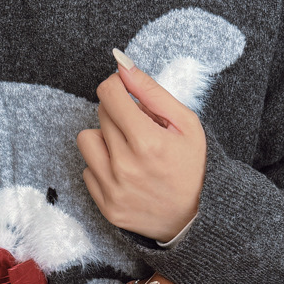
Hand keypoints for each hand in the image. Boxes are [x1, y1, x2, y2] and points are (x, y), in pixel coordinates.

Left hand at [77, 51, 205, 241]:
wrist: (197, 219)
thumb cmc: (195, 167)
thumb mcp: (186, 124)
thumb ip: (151, 92)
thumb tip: (121, 63)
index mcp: (148, 142)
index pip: (109, 93)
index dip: (118, 88)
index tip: (128, 95)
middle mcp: (126, 166)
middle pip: (101, 115)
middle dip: (119, 115)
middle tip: (141, 132)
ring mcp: (114, 189)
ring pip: (87, 140)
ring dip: (105, 140)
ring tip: (128, 151)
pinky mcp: (107, 206)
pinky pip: (87, 171)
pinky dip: (103, 168)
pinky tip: (126, 174)